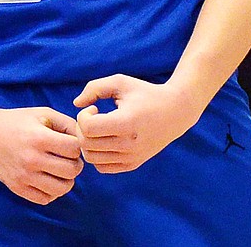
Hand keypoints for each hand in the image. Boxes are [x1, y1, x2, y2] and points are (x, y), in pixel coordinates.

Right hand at [0, 106, 83, 204]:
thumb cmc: (17, 121)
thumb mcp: (43, 113)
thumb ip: (67, 123)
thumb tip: (85, 138)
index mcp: (40, 138)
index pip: (74, 149)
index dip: (77, 145)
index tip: (70, 143)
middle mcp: (32, 159)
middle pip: (72, 171)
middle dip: (75, 164)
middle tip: (68, 158)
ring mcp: (24, 176)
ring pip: (62, 188)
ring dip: (67, 180)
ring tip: (60, 170)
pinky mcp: (17, 188)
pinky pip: (46, 199)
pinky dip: (52, 191)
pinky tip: (49, 179)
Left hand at [73, 75, 196, 173]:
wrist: (175, 112)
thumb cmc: (144, 93)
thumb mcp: (120, 82)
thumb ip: (94, 88)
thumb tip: (76, 104)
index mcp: (126, 123)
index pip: (89, 129)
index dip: (83, 116)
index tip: (94, 108)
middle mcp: (129, 144)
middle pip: (87, 145)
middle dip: (82, 129)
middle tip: (93, 118)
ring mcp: (131, 157)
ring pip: (92, 159)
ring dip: (88, 142)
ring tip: (98, 128)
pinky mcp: (132, 164)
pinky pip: (102, 167)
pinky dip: (97, 155)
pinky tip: (105, 139)